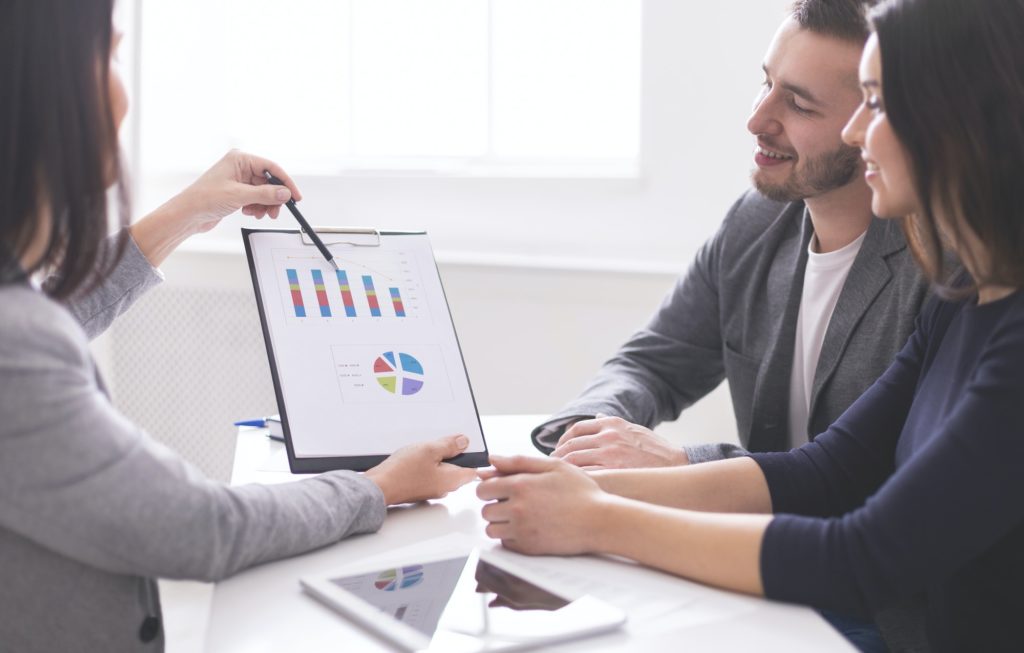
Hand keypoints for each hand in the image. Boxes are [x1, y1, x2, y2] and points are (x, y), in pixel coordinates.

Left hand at [168, 149, 301, 232]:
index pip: (271, 167)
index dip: (285, 182)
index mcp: (240, 159)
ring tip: (260, 214)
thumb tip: (284, 193)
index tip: (295, 196)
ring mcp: (239, 180)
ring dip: (265, 204)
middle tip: (277, 211)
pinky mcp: (237, 192)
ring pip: (263, 192)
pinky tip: (250, 212)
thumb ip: (265, 194)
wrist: (188, 214)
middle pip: (269, 181)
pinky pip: (256, 198)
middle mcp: (240, 167)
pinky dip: (257, 207)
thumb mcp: (239, 196)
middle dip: (274, 197)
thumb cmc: (204, 198)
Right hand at [364, 435, 476, 504]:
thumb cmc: (402, 472)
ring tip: (423, 450)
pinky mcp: (419, 489)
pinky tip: (414, 458)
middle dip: (451, 455)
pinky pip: (429, 474)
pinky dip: (425, 465)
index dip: (470, 455)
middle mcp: (444, 488)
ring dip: (435, 459)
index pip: (472, 468)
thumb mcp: (430, 450)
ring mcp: (431, 489)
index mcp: (452, 480)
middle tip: (439, 444)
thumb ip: (449, 445)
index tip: (462, 444)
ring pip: (441, 470)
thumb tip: (464, 442)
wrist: (379, 486)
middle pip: (456, 468)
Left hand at [476, 455, 607, 555]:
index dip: (489, 487)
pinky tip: (527, 528)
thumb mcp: (553, 466)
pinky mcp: (528, 548)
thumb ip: (519, 461)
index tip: (499, 489)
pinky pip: (505, 543)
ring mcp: (522, 530)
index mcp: (520, 485)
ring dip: (500, 523)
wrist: (599, 521)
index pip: (483, 488)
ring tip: (519, 516)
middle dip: (495, 505)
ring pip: (491, 529)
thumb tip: (491, 459)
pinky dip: (511, 537)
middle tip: (513, 502)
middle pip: (485, 510)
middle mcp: (517, 508)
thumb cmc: (581, 492)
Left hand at [551, 414, 687, 469]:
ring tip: (559, 476)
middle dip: (559, 456)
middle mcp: (609, 435)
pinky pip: (585, 474)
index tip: (558, 449)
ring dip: (563, 468)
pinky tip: (571, 484)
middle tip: (553, 465)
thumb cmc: (655, 449)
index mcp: (611, 423)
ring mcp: (610, 453)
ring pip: (575, 459)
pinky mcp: (614, 471)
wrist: (675, 465)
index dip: (563, 440)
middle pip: (572, 444)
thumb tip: (596, 415)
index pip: (577, 428)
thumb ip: (612, 422)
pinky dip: (574, 478)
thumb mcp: (634, 428)